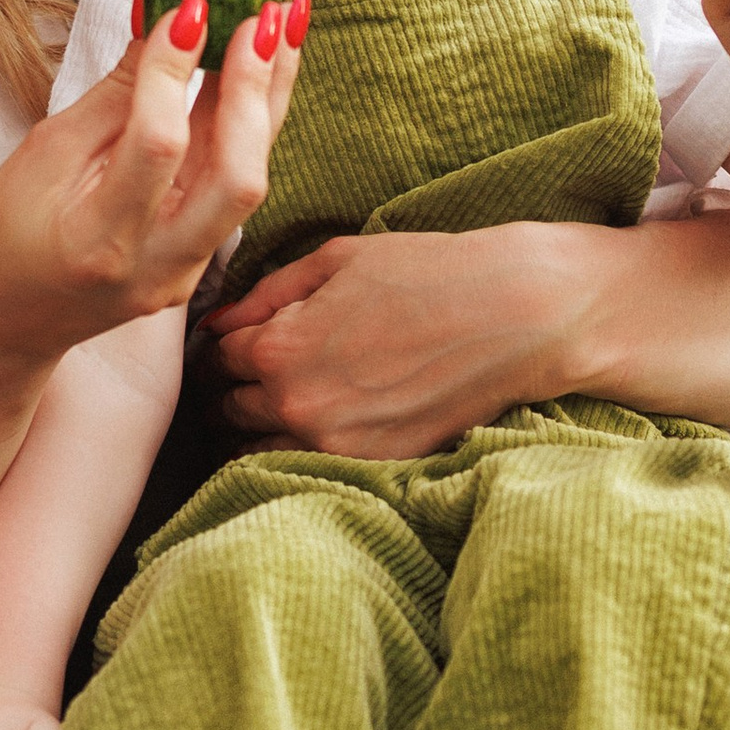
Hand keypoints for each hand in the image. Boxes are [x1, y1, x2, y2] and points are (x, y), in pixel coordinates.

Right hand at [0, 0, 308, 377]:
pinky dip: (251, 124)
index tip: (189, 3)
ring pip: (251, 179)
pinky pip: (236, 187)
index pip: (158, 144)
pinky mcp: (198, 265)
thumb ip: (114, 93)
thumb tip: (161, 20)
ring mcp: (185, 272)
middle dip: (256, 87)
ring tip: (284, 22)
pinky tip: (259, 71)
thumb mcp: (44, 153)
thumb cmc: (1, 237)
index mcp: (101, 238)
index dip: (176, 70)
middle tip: (265, 11)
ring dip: (271, 96)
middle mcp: (157, 264)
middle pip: (237, 175)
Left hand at [208, 223, 602, 459]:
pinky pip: (308, 469)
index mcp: (278, 349)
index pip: (217, 362)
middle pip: (230, 409)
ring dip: (262, 428)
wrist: (514, 315)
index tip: (234, 345)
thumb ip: (265, 294)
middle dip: (237, 388)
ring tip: (289, 400)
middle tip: (258, 372)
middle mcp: (296, 405)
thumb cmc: (426, 272)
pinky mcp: (372, 467)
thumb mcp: (335, 260)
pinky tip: (328, 420)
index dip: (222, 348)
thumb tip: (215, 324)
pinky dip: (304, 449)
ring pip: (259, 450)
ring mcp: (334, 445)